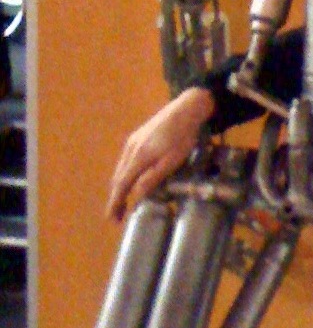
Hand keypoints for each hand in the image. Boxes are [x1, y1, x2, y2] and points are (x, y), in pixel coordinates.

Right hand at [106, 87, 214, 221]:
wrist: (186, 109)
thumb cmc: (183, 136)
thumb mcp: (172, 161)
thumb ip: (154, 178)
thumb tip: (137, 195)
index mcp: (139, 157)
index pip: (122, 185)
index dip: (116, 203)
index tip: (112, 218)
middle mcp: (131, 149)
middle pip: (118, 178)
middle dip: (116, 198)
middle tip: (117, 216)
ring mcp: (133, 142)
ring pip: (121, 169)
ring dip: (120, 187)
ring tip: (122, 202)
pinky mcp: (138, 137)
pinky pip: (126, 161)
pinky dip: (125, 175)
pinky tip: (131, 180)